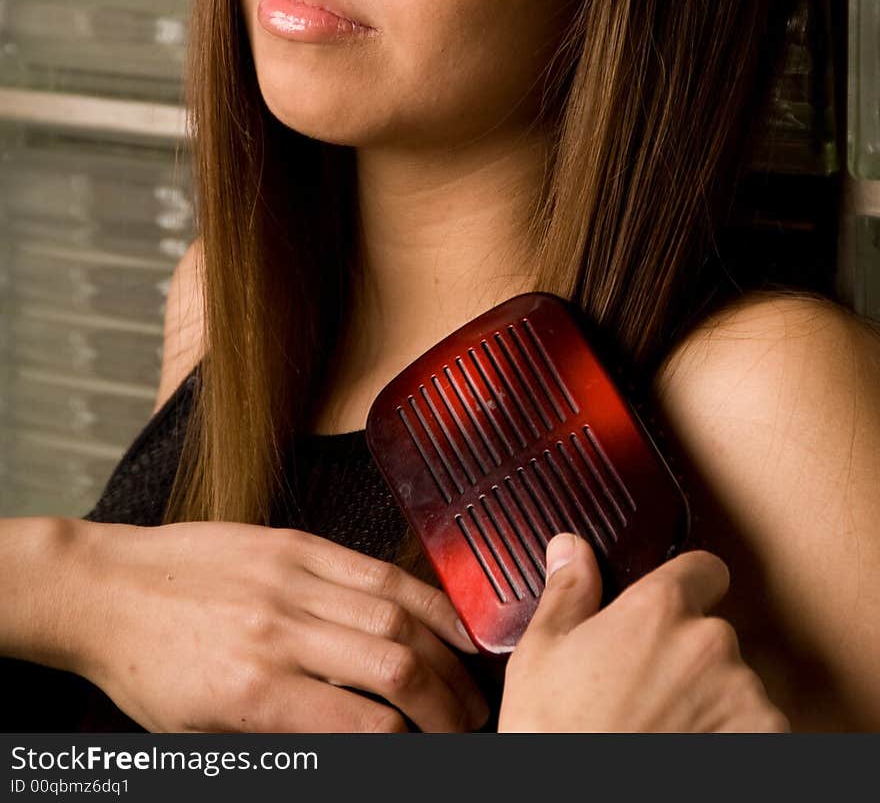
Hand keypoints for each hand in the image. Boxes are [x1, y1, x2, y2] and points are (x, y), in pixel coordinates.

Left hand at [70, 520, 488, 732]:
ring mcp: (289, 579)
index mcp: (252, 694)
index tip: (431, 754)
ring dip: (448, 655)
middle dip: (449, 706)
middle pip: (396, 668)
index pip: (366, 729)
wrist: (106, 590)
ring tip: (470, 683)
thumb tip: (359, 744)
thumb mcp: (204, 736)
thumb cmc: (148, 672)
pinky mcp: (293, 544)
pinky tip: (448, 623)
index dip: (415, 748)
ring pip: (396, 613)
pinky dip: (422, 599)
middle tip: (470, 725)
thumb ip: (284, 742)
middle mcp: (278, 632)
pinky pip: (373, 569)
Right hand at [498, 533, 789, 732]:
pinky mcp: (767, 742)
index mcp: (660, 609)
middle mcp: (712, 644)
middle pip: (714, 635)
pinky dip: (731, 739)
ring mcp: (746, 698)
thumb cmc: (560, 738)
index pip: (704, 569)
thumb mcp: (542, 655)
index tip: (674, 610)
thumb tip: (570, 549)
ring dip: (712, 702)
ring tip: (665, 730)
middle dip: (689, 659)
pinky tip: (690, 750)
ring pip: (736, 686)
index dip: (688, 587)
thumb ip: (569, 591)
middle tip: (649, 691)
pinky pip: (757, 730)